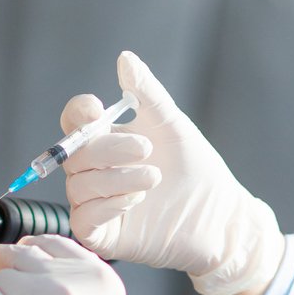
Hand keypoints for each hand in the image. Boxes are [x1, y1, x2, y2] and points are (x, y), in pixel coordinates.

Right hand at [61, 50, 286, 294]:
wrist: (219, 216)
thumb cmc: (196, 169)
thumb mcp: (172, 125)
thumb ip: (146, 93)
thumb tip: (125, 58)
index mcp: (106, 142)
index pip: (74, 123)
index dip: (78, 114)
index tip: (98, 110)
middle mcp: (95, 172)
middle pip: (75, 154)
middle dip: (109, 149)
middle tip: (147, 148)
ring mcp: (96, 204)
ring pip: (80, 186)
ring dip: (116, 178)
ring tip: (154, 178)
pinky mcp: (102, 236)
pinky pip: (84, 219)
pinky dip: (107, 206)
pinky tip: (136, 200)